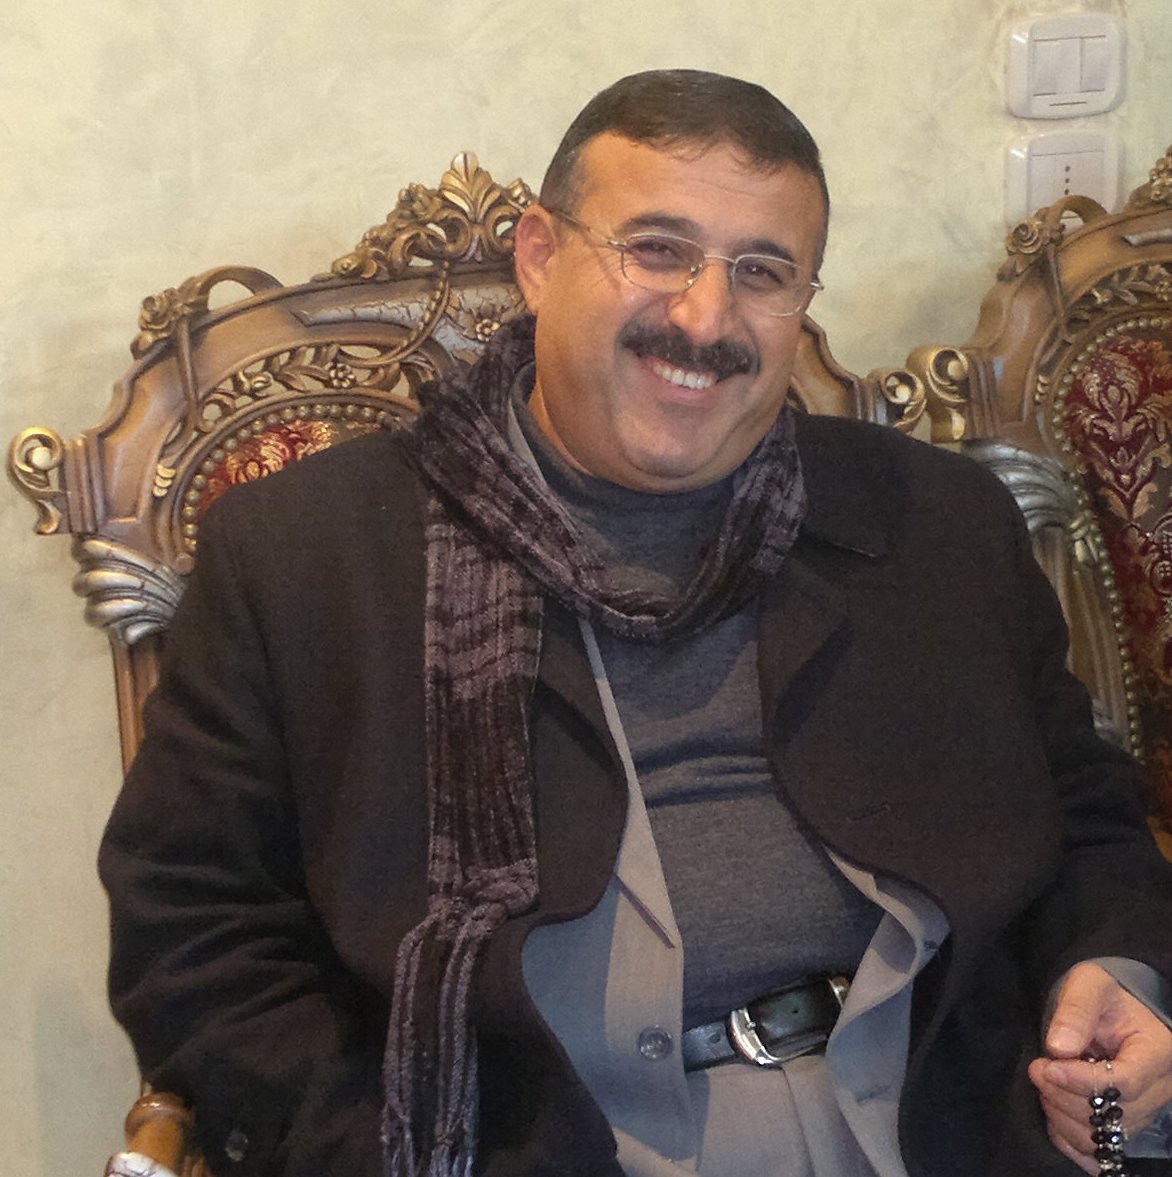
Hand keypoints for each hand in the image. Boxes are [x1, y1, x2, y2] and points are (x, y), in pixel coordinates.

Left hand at [1028, 962, 1171, 1173]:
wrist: (1111, 1008)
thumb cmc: (1103, 993)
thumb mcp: (1089, 984)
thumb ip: (1076, 1010)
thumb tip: (1059, 1048)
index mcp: (1157, 1052)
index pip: (1125, 1083)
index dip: (1082, 1081)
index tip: (1048, 1067)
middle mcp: (1158, 1089)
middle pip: (1114, 1116)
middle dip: (1065, 1095)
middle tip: (1038, 1068)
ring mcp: (1143, 1112)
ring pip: (1103, 1137)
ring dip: (1062, 1115)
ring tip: (1044, 1081)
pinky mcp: (1123, 1125)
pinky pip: (1096, 1151)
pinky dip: (1068, 1138)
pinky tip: (1051, 1110)